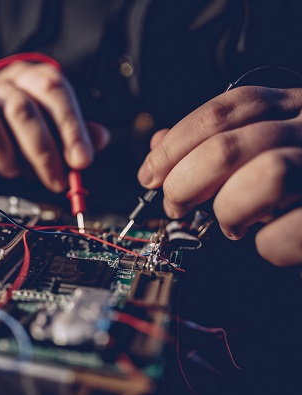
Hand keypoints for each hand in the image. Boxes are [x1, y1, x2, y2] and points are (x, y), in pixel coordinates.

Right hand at [0, 61, 109, 191]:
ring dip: (2, 152)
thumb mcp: (48, 144)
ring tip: (12, 172)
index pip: (50, 87)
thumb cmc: (11, 151)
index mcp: (23, 81)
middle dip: (42, 149)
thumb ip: (72, 139)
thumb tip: (101, 138)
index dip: (70, 126)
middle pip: (19, 105)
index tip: (81, 160)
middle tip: (55, 179)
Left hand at [138, 86, 301, 266]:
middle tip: (176, 205)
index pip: (224, 111)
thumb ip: (221, 139)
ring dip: (230, 209)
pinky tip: (268, 241)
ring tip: (231, 224)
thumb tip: (159, 145)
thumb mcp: (273, 141)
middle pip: (230, 145)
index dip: (175, 144)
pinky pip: (292, 230)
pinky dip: (268, 245)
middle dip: (185, 182)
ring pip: (265, 177)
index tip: (149, 174)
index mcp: (298, 106)